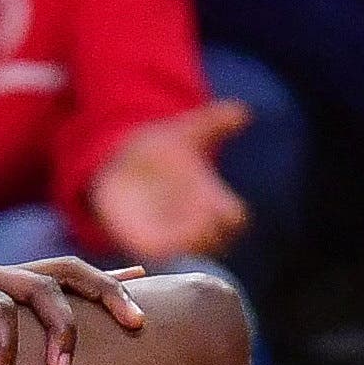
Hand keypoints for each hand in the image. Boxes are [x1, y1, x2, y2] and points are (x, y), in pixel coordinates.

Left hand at [87, 100, 252, 262]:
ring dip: (186, 245)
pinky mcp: (145, 243)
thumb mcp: (188, 130)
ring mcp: (171, 235)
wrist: (121, 160)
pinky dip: (158, 251)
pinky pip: (155, 255)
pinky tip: (152, 244)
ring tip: (181, 237)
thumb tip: (242, 110)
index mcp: (211, 198)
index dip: (231, 216)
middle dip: (210, 233)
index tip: (221, 206)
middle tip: (201, 221)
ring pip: (188, 253)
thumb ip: (215, 121)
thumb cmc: (162, 147)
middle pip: (215, 242)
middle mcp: (195, 221)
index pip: (234, 219)